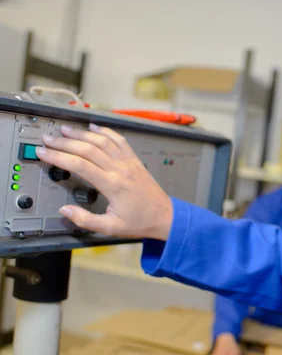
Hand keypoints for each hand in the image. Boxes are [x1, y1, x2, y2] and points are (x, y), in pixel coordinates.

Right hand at [35, 124, 172, 239]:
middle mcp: (120, 169)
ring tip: (65, 130)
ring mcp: (129, 162)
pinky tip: (94, 127)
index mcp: (113, 185)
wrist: (165, 216)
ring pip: (103, 141)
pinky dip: (106, 131)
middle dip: (65, 142)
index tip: (43, 152)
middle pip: (88, 148)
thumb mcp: (111, 228)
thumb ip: (86, 220)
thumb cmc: (140, 221)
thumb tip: (65, 210)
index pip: (79, 165)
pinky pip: (119, 140)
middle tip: (48, 139)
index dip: (58, 156)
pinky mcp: (135, 160)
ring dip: (82, 133)